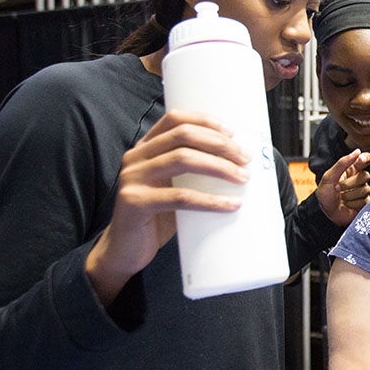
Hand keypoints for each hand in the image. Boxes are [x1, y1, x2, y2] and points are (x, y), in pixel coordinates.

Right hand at [85, 110, 248, 304]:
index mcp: (145, 148)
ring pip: (183, 160)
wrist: (125, 251)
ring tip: (243, 178)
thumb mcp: (172, 186)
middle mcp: (135, 158)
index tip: (232, 132)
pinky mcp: (135, 203)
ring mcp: (132, 179)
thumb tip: (238, 164)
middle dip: (219, 144)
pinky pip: (180, 198)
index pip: (174, 118)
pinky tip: (230, 205)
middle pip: (183, 135)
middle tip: (244, 158)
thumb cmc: (157, 216)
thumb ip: (191, 171)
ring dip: (219, 166)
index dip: (205, 121)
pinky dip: (210, 201)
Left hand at [316, 149, 369, 225]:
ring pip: (365, 189)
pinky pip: (365, 201)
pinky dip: (353, 204)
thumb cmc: (325, 194)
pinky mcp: (365, 203)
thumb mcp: (329, 177)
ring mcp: (362, 191)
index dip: (366, 158)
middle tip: (337, 188)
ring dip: (350, 195)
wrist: (325, 214)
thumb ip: (342, 163)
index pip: (366, 159)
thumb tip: (358, 151)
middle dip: (349, 184)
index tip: (360, 160)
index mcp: (351, 169)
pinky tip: (347, 205)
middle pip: (365, 176)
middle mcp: (358, 179)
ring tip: (341, 198)